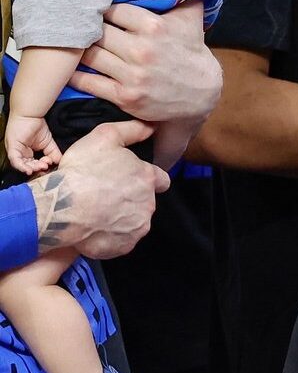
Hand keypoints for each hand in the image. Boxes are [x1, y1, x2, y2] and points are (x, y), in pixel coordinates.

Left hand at [6, 115, 57, 174]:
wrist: (30, 114)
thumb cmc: (36, 124)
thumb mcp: (48, 143)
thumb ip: (54, 153)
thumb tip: (60, 162)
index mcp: (26, 152)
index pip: (33, 164)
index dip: (41, 167)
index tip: (49, 166)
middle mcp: (20, 153)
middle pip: (28, 166)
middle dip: (38, 168)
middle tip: (46, 166)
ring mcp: (15, 151)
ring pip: (22, 165)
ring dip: (32, 168)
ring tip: (42, 166)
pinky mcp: (12, 148)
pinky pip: (15, 161)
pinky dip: (22, 167)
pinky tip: (29, 169)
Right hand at [37, 121, 168, 258]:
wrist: (61, 206)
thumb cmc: (81, 171)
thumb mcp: (104, 137)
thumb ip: (132, 130)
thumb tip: (151, 127)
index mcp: (148, 178)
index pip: (161, 180)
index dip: (147, 179)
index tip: (129, 180)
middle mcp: (149, 204)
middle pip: (145, 201)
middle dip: (131, 198)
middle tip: (107, 194)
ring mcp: (138, 227)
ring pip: (135, 221)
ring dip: (122, 217)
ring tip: (98, 211)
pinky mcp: (124, 245)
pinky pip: (122, 240)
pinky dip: (112, 236)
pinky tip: (95, 227)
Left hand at [67, 2, 220, 123]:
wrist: (202, 95)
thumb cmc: (190, 52)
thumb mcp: (191, 20)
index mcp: (154, 26)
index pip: (112, 9)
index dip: (102, 9)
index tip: (95, 8)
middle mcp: (142, 50)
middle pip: (96, 31)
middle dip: (87, 28)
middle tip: (75, 24)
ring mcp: (132, 75)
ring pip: (89, 55)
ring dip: (78, 49)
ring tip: (69, 43)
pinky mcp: (125, 96)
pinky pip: (89, 82)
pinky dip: (76, 75)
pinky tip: (69, 68)